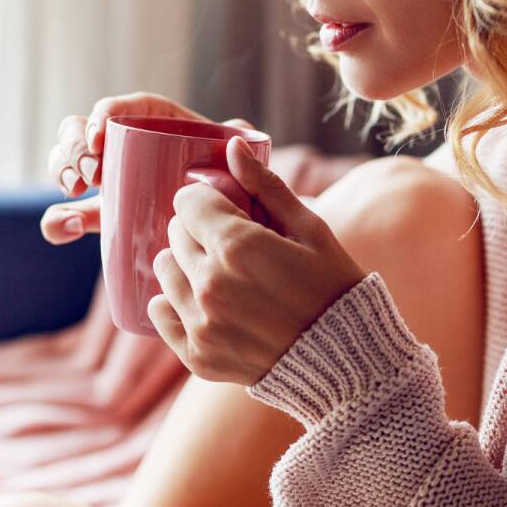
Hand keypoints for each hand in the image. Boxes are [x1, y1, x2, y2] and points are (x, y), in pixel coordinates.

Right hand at [40, 91, 258, 244]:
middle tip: (91, 174)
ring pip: (66, 163)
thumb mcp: (237, 161)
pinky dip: (57, 221)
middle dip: (76, 146)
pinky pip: (66, 215)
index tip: (101, 134)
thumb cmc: (230, 183)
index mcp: (154, 124)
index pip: (123, 108)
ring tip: (77, 192)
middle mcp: (123, 148)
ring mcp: (108, 182)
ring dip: (62, 171)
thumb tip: (236, 135)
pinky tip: (65, 230)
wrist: (219, 225)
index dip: (104, 112)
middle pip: (82, 130)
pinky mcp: (100, 215)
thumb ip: (240, 142)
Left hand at [148, 135, 368, 386]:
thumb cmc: (335, 288)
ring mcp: (201, 323)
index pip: (188, 202)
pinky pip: (160, 315)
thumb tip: (233, 144)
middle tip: (229, 244)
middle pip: (175, 235)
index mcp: (238, 247)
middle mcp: (211, 284)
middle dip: (198, 231)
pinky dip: (174, 305)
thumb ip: (266, 187)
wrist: (346, 362)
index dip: (207, 201)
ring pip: (165, 272)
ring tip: (220, 274)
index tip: (224, 209)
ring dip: (185, 265)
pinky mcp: (197, 355)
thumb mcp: (310, 230)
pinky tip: (204, 303)